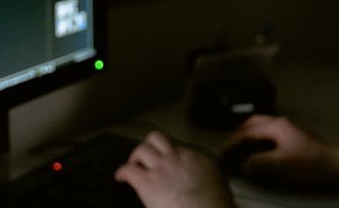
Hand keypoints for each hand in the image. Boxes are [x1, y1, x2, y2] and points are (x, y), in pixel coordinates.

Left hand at [114, 131, 235, 207]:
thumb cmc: (214, 204)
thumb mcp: (218, 184)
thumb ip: (211, 179)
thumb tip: (213, 186)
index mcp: (194, 159)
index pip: (178, 148)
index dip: (170, 154)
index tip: (168, 161)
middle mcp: (176, 158)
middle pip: (158, 138)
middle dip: (150, 146)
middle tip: (146, 156)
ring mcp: (161, 168)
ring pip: (143, 148)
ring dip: (136, 155)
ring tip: (133, 163)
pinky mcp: (148, 182)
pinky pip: (128, 170)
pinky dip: (122, 172)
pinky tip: (120, 176)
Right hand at [219, 115, 338, 190]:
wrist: (335, 164)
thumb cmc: (311, 162)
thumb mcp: (280, 164)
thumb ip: (259, 163)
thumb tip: (244, 164)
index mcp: (276, 126)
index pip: (247, 131)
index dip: (232, 142)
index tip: (222, 152)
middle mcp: (280, 123)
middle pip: (252, 123)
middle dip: (237, 134)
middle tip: (227, 147)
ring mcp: (287, 128)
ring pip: (260, 126)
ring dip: (246, 135)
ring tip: (238, 148)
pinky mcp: (292, 136)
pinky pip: (267, 133)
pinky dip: (256, 139)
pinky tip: (257, 150)